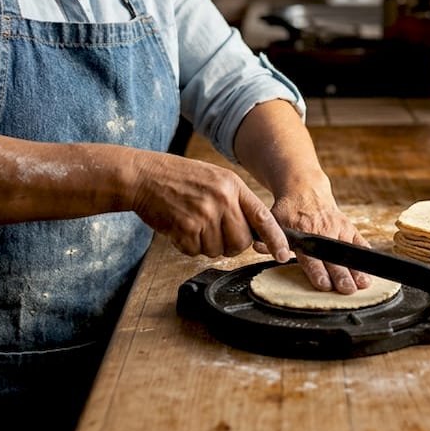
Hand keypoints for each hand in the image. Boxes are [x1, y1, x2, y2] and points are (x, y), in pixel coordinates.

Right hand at [130, 153, 292, 261]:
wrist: (145, 176)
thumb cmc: (178, 178)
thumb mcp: (215, 178)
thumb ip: (235, 201)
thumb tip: (253, 231)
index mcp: (232, 186)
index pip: (263, 217)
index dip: (276, 239)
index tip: (284, 254)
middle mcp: (222, 199)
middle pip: (241, 241)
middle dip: (230, 243)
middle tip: (212, 230)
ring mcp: (204, 214)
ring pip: (218, 250)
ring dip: (205, 244)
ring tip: (192, 223)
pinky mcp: (186, 228)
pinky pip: (196, 252)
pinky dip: (187, 245)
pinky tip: (180, 227)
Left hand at [264, 179, 372, 294]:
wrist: (305, 189)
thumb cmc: (287, 210)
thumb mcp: (273, 220)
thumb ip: (268, 236)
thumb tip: (257, 246)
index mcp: (303, 234)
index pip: (311, 257)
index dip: (317, 272)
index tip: (324, 285)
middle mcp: (322, 232)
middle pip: (332, 258)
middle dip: (341, 275)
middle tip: (348, 290)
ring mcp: (337, 228)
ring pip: (348, 251)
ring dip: (357, 268)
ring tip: (365, 284)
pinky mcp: (347, 226)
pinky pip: (358, 240)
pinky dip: (365, 253)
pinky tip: (372, 266)